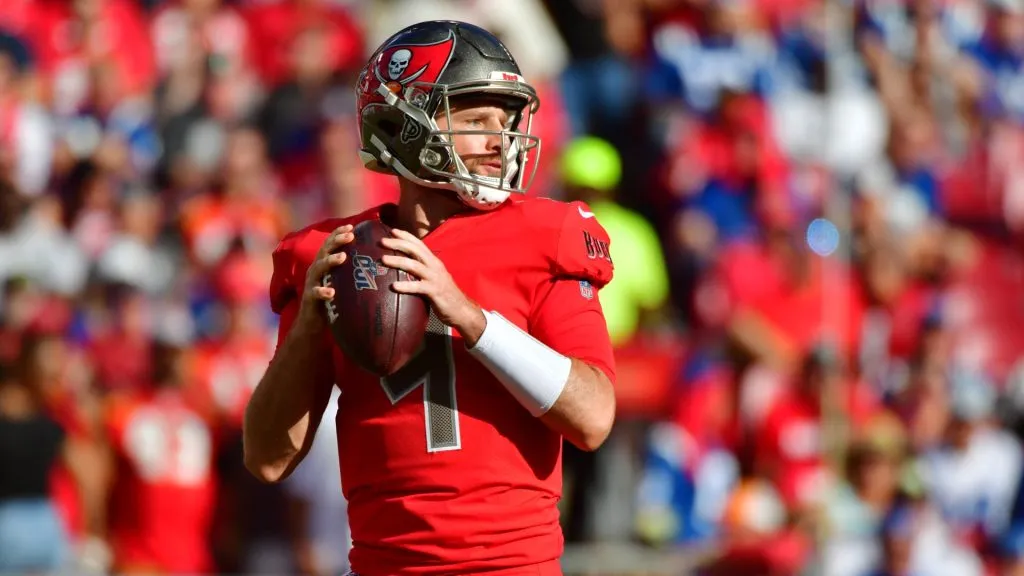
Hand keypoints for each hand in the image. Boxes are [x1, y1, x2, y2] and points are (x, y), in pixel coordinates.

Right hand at [297, 224, 353, 330]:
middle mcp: (316, 270)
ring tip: (343, 257)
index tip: (353, 226)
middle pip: (324, 250)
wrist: (312, 324)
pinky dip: (323, 291)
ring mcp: (311, 283)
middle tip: (350, 235)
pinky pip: (315, 293)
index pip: (330, 244)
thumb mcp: (341, 284)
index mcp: (324, 265)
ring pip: (318, 268)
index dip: (339, 233)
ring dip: (330, 261)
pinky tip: (331, 292)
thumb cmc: (332, 302)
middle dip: (336, 241)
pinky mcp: (309, 299)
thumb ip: (351, 273)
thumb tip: (374, 265)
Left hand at [380, 229, 486, 345]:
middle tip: (382, 241)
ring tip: (383, 260)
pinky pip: (418, 287)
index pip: (419, 244)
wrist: (461, 309)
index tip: (392, 231)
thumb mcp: (433, 277)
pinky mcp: (435, 292)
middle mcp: (434, 266)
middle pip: (415, 250)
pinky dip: (405, 285)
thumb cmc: (445, 294)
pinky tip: (394, 286)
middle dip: (398, 244)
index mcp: (433, 261)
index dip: (406, 236)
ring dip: (398, 261)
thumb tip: (403, 268)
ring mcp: (435, 278)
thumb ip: (421, 271)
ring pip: (414, 265)